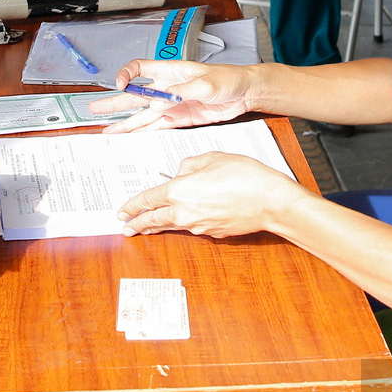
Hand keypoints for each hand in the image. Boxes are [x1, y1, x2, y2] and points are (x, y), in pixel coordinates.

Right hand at [89, 59, 261, 132]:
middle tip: (94, 109)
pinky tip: (130, 137)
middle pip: (134, 95)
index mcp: (170, 71)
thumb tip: (159, 102)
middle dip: (114, 102)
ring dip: (124, 122)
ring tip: (106, 130)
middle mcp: (167, 88)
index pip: (140, 69)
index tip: (120, 83)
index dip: (127, 75)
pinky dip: (142, 133)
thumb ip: (181, 93)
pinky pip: (156, 127)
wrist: (245, 93)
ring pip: (142, 115)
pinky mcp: (179, 119)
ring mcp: (172, 105)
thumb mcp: (206, 83)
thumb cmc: (229, 78)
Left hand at [115, 151, 309, 237]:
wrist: (269, 201)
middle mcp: (184, 212)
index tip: (122, 211)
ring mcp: (198, 226)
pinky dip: (184, 223)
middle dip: (137, 223)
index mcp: (179, 191)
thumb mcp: (212, 158)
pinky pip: (192, 227)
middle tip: (126, 227)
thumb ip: (191, 165)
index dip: (132, 206)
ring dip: (157, 226)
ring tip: (147, 228)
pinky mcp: (212, 233)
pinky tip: (186, 219)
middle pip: (153, 220)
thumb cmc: (245, 176)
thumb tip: (182, 172)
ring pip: (171, 226)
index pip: (147, 200)